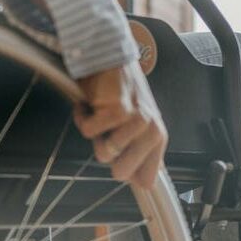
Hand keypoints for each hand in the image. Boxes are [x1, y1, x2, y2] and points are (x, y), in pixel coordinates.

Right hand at [73, 61, 167, 188]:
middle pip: (121, 173)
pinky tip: (90, 104)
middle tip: (107, 131)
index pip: (147, 179)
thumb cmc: (120, 90)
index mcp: (158, 138)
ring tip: (100, 113)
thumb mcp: (138, 123)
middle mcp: (151, 132)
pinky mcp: (117, 112)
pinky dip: (82, 118)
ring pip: (103, 154)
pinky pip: (89, 132)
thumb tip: (142, 183)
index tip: (118, 159)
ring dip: (94, 134)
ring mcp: (136, 122)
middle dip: (107, 154)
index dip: (127, 173)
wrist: (108, 57)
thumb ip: (141, 151)